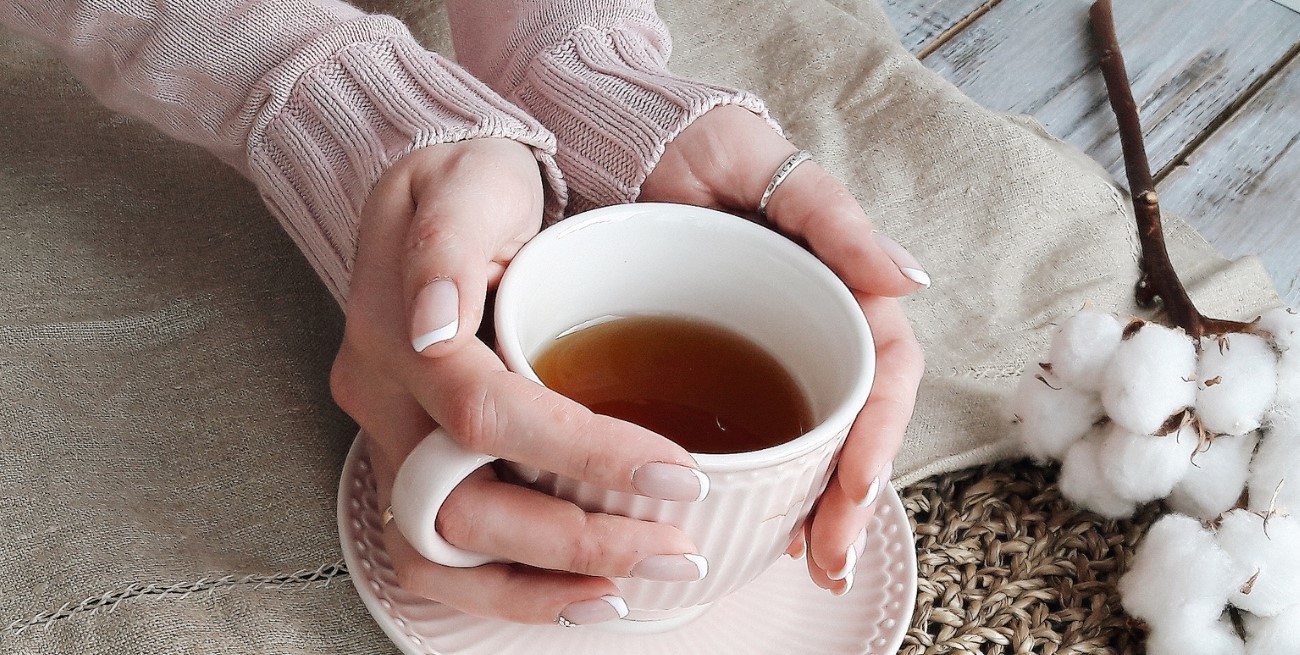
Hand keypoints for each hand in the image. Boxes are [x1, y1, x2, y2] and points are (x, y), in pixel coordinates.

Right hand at [331, 139, 708, 624]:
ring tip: (636, 588)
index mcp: (397, 334)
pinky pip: (449, 556)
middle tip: (674, 545)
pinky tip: (589, 591)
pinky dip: (517, 587)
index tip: (681, 474)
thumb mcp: (466, 178)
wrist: (433, 189)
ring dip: (542, 586)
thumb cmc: (466, 178)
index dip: (586, 454)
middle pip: (459, 510)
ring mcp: (393, 440)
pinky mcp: (415, 462)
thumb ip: (444, 244)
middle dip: (574, 542)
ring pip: (441, 558)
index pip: (488, 417)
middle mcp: (385, 402)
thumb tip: (435, 325)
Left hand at [641, 105, 926, 594]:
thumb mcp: (764, 165)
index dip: (878, 435)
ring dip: (813, 509)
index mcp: (839, 285)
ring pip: (807, 443)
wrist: (613, 142)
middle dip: (848, 500)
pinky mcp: (708, 367)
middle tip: (824, 560)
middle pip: (851, 427)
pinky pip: (748, 435)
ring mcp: (761, 352)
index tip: (856, 489)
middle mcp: (809, 327)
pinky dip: (761, 485)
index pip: (883, 373)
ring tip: (802, 564)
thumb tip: (911, 281)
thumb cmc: (696, 143)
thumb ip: (834, 219)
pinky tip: (755, 526)